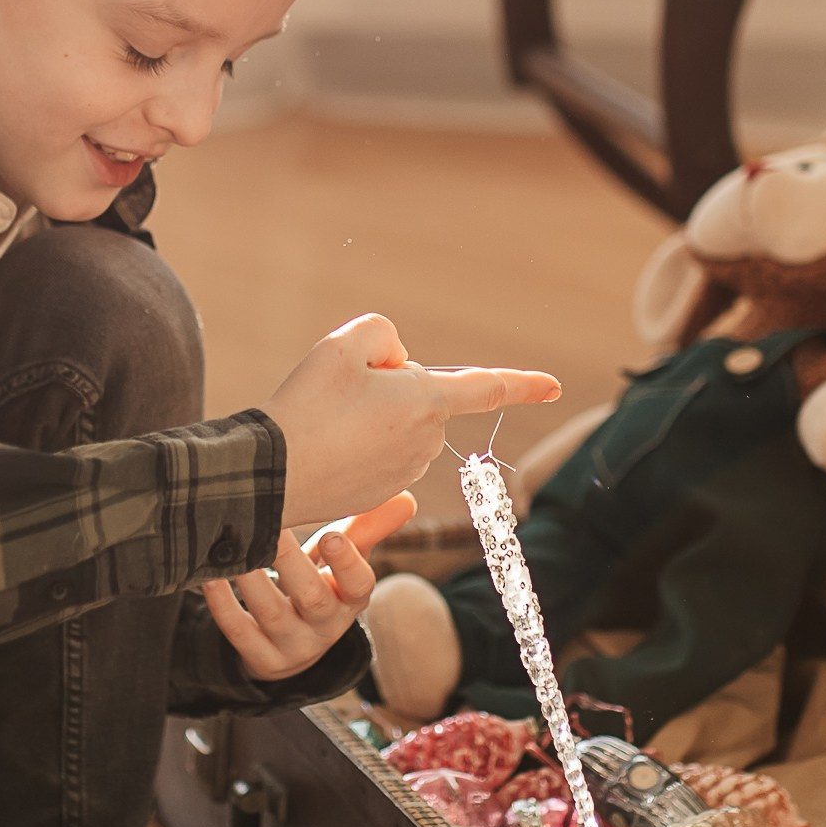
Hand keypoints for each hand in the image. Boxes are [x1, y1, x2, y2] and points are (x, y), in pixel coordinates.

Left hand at [199, 493, 415, 682]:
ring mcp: (293, 647)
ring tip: (231, 544)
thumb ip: (368, 527)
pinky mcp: (260, 658)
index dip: (348, 564)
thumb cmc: (319, 583)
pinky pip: (238, 632)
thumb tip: (406, 498)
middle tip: (269, 526)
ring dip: (251, 578)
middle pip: (313, 598)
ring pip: (272, 613)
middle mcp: (326, 627)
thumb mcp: (343, 560)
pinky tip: (208, 574)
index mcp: (351, 599)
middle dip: (290, 562)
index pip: (360, 585)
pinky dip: (222, 602)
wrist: (292, 643)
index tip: (333, 536)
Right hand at [257, 312, 558, 529]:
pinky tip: (327, 445)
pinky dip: (357, 441)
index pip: (487, 388)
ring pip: (396, 421)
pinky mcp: (381, 490)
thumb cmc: (306, 406)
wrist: (270, 475)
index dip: (523, 384)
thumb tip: (397, 368)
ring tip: (328, 422)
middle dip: (389, 383)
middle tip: (339, 393)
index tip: (555, 387)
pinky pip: (378, 448)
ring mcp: (405, 471)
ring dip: (371, 412)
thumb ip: (384, 336)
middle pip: (420, 393)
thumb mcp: (342, 344)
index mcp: (427, 402)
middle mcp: (426, 441)